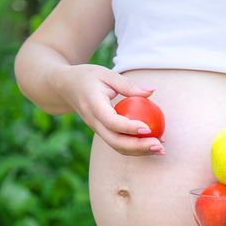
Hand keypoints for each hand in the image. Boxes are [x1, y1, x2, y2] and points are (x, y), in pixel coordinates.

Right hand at [50, 64, 164, 155]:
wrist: (64, 88)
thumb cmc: (87, 77)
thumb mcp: (106, 74)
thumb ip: (128, 85)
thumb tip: (151, 91)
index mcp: (93, 106)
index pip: (112, 121)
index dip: (129, 127)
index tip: (148, 128)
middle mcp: (94, 122)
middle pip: (115, 141)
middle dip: (138, 147)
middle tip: (160, 145)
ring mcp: (97, 129)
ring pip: (117, 147)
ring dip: (139, 151)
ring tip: (161, 149)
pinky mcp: (102, 132)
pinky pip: (118, 144)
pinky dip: (135, 147)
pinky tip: (152, 145)